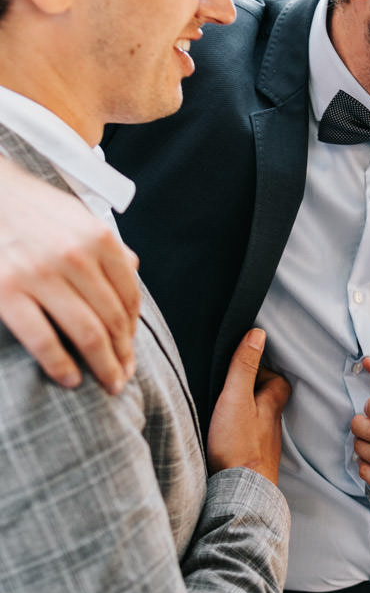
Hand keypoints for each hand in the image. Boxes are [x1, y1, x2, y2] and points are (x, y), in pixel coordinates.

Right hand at [0, 158, 139, 392]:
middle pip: (112, 319)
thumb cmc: (33, 209)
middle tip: (124, 375)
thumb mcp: (78, 216)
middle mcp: (74, 256)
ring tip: (109, 382)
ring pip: (87, 333)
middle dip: (123, 354)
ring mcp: (40, 274)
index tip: (130, 349)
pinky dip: (62, 366)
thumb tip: (133, 269)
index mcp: (98, 238)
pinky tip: (71, 380)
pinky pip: (43, 340)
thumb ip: (107, 245)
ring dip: (103, 365)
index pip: (129, 295)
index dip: (133, 329)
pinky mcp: (7, 291)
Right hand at [206, 329, 290, 483]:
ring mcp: (264, 447)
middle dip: (254, 392)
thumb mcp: (236, 398)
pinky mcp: (252, 464)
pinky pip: (249, 443)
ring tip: (225, 410)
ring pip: (259, 423)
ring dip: (246, 415)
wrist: (241, 493)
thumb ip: (244, 367)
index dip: (266, 372)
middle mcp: (272, 426)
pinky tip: (226, 439)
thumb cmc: (239, 445)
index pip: (278, 382)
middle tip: (232, 386)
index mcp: (270, 406)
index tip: (246, 366)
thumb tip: (258, 334)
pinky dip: (240, 436)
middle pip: (269, 402)